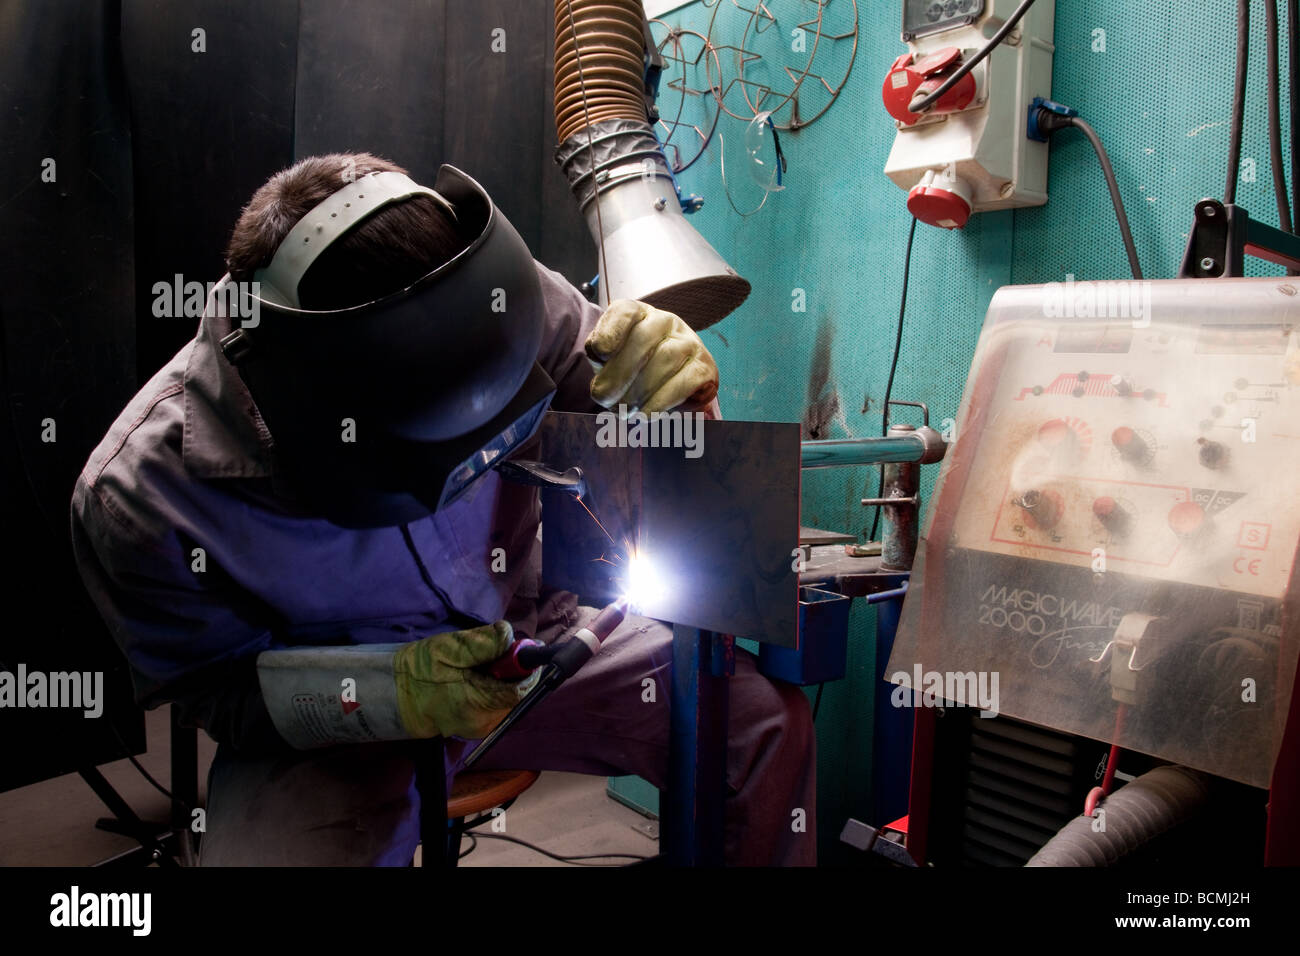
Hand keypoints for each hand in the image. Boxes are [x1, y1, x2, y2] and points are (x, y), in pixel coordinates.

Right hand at [393, 621, 527, 739]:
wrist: (394, 696)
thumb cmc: (418, 672)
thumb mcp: (447, 649)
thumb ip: (481, 643)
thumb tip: (508, 634)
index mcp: (476, 705)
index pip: (519, 690)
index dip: (528, 668)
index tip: (528, 647)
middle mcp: (483, 723)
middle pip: (516, 695)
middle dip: (514, 671)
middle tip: (501, 650)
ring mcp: (479, 727)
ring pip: (507, 699)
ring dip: (504, 678)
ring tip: (485, 662)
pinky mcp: (475, 725)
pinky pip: (496, 704)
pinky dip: (495, 687)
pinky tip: (479, 675)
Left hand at [585, 300, 718, 412]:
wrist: (668, 383)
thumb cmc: (631, 367)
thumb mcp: (608, 358)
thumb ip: (599, 357)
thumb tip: (603, 376)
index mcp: (638, 314)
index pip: (624, 312)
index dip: (610, 332)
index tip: (600, 354)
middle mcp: (666, 321)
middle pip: (642, 340)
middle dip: (618, 375)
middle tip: (604, 398)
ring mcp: (689, 342)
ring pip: (664, 361)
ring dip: (638, 392)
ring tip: (624, 409)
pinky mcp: (705, 368)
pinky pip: (684, 383)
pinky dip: (660, 402)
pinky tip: (646, 413)